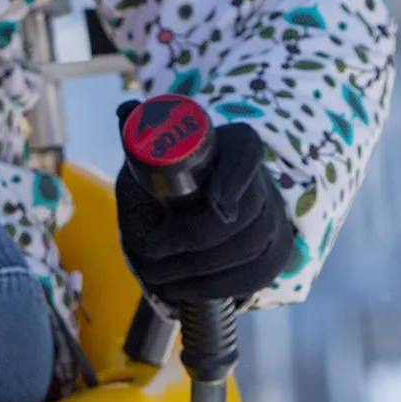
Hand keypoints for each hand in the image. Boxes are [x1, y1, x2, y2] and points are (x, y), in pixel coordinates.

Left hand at [114, 114, 293, 303]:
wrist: (220, 199)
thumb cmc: (187, 170)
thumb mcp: (170, 146)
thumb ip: (146, 129)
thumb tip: (125, 112)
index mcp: (241, 145)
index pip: (246, 155)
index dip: (234, 181)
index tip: (215, 207)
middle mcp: (266, 183)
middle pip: (240, 216)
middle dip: (193, 238)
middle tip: (152, 250)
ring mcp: (275, 222)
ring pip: (245, 251)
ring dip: (197, 269)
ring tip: (156, 274)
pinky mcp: (274, 256)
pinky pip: (250, 278)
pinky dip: (213, 287)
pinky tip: (180, 289)